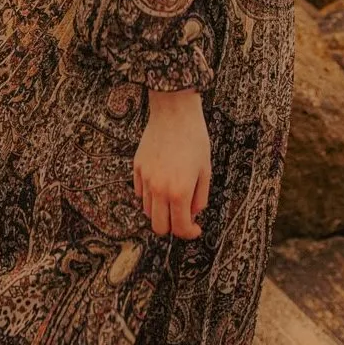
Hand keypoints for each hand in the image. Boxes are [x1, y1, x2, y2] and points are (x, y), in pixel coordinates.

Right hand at [133, 87, 210, 238]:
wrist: (174, 111)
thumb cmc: (194, 138)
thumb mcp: (206, 170)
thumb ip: (200, 197)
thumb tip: (192, 214)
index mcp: (179, 191)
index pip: (180, 228)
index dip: (190, 233)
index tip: (195, 229)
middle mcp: (159, 189)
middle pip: (159, 227)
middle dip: (172, 227)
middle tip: (183, 216)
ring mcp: (146, 178)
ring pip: (148, 211)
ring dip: (161, 211)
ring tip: (173, 196)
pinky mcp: (137, 167)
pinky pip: (140, 192)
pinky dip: (150, 195)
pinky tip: (161, 183)